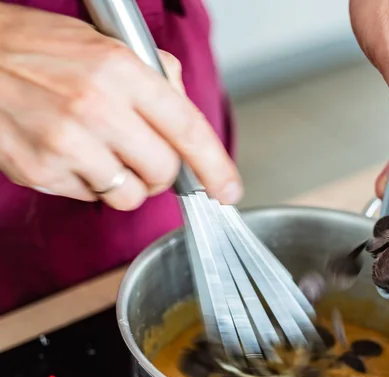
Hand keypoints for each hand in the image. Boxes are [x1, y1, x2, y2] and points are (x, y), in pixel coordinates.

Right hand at [0, 4, 241, 209]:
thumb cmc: (38, 50)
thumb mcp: (106, 46)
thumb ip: (156, 80)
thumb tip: (185, 122)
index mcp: (121, 71)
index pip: (188, 129)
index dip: (216, 166)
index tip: (229, 190)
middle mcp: (96, 108)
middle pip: (163, 173)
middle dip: (160, 173)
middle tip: (142, 157)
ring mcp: (66, 143)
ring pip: (129, 197)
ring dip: (124, 184)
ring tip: (99, 153)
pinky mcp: (40, 171)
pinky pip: (90, 198)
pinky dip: (89, 184)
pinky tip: (69, 154)